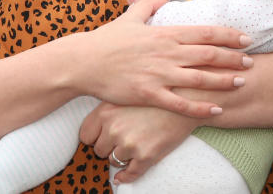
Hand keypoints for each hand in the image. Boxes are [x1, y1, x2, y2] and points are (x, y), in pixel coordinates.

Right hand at [75, 0, 252, 117]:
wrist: (83, 62)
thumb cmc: (106, 40)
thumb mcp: (130, 18)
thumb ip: (148, 5)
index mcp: (166, 33)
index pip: (206, 32)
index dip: (228, 35)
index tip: (246, 39)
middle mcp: (167, 52)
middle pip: (209, 55)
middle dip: (233, 58)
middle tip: (251, 62)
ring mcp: (159, 74)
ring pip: (199, 78)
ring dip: (223, 81)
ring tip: (242, 83)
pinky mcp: (149, 94)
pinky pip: (179, 103)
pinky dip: (199, 108)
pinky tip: (216, 109)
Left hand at [80, 102, 198, 184]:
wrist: (187, 97)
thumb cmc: (156, 95)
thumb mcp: (128, 95)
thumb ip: (107, 111)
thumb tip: (92, 132)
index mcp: (106, 111)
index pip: (86, 136)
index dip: (96, 137)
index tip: (104, 135)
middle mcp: (114, 128)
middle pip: (99, 150)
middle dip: (110, 147)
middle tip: (124, 137)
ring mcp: (129, 143)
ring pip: (114, 161)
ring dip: (122, 156)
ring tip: (136, 142)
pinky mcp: (145, 155)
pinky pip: (128, 174)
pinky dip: (126, 176)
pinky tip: (125, 174)